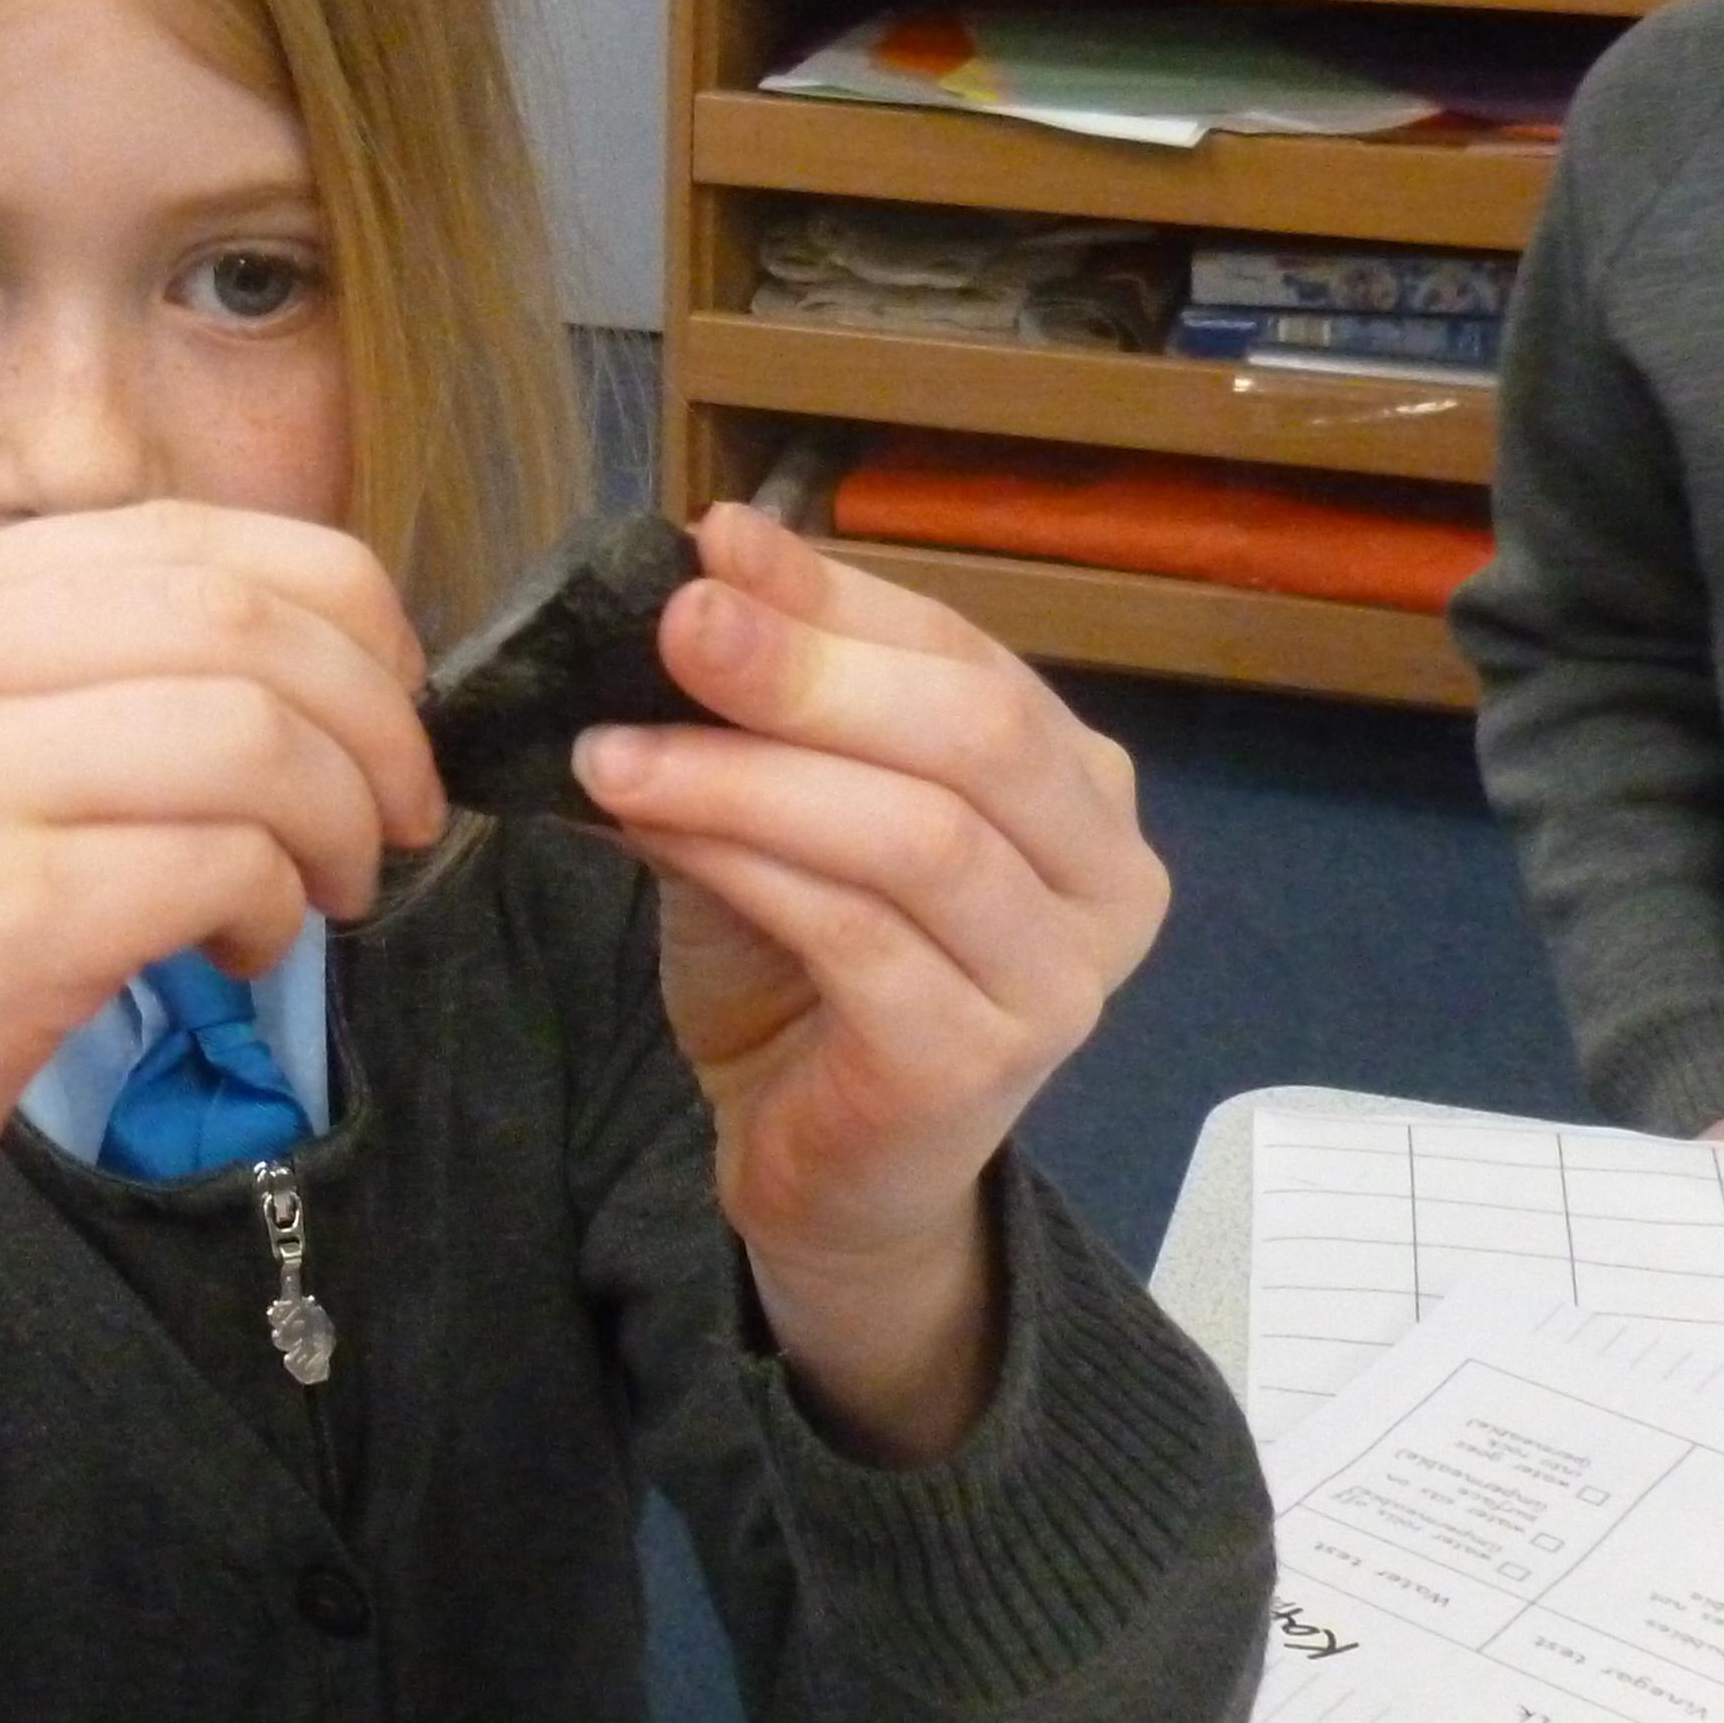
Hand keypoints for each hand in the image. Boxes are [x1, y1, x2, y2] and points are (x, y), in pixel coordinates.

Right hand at [0, 501, 440, 1490]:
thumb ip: (72, 667)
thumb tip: (318, 642)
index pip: (188, 534)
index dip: (338, 607)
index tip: (387, 696)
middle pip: (241, 618)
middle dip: (372, 715)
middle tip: (400, 811)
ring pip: (252, 733)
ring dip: (341, 816)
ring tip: (329, 889)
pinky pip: (222, 861)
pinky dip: (277, 904)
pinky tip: (245, 948)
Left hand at [571, 506, 1167, 1462]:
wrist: (831, 1177)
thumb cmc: (812, 977)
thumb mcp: (780, 811)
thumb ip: (767, 707)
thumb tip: (711, 562)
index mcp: (1076, 785)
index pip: (966, 654)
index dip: (839, 596)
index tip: (714, 545)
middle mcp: (1107, 874)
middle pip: (972, 730)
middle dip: (813, 667)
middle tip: (677, 622)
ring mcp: (1064, 979)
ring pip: (915, 834)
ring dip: (751, 775)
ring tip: (615, 747)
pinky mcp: (983, 1064)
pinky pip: (859, 937)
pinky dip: (746, 865)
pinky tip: (648, 829)